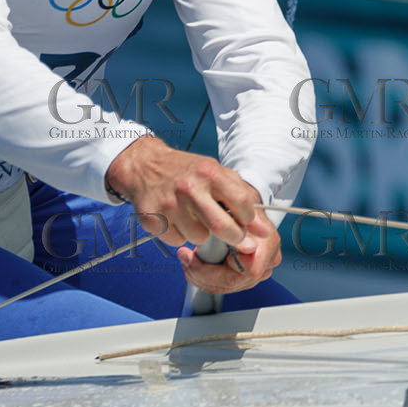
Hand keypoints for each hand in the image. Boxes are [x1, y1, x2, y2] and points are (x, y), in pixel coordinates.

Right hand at [105, 135, 279, 293]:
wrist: (145, 166)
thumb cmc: (186, 171)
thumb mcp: (215, 173)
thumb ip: (241, 197)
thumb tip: (263, 229)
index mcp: (209, 173)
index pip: (242, 204)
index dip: (248, 219)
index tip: (245, 222)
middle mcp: (189, 188)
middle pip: (222, 228)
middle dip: (233, 238)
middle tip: (231, 235)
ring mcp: (169, 204)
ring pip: (199, 238)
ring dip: (200, 234)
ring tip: (193, 217)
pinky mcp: (153, 218)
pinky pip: (177, 240)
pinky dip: (179, 235)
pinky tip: (175, 219)